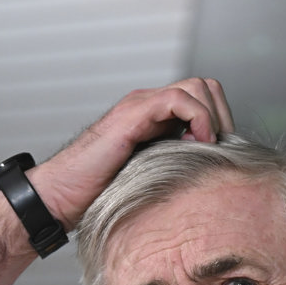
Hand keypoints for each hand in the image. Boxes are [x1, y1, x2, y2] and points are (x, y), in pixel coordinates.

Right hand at [0, 78, 232, 284]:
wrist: (62, 197)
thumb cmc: (102, 196)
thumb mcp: (154, 181)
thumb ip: (177, 171)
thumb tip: (215, 184)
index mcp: (157, 120)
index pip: (206, 100)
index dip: (222, 122)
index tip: (223, 155)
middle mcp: (150, 107)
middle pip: (206, 87)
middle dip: (222, 115)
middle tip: (220, 150)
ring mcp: (141, 107)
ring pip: (197, 87)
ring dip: (212, 116)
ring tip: (208, 148)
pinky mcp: (133, 115)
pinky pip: (178, 99)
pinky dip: (198, 118)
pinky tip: (197, 145)